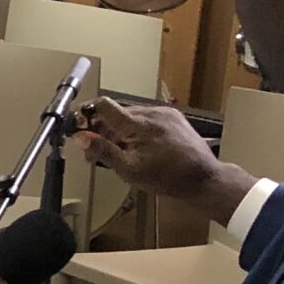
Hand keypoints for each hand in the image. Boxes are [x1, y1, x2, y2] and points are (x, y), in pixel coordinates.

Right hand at [73, 97, 249, 221]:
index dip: (88, 114)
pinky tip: (141, 146)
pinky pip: (148, 117)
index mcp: (138, 125)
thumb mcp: (129, 170)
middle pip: (117, 113)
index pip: (104, 105)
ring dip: (122, 129)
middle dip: (105, 129)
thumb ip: (103, 151)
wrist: (203, 178)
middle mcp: (152, 113)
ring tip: (124, 151)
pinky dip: (139, 129)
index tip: (81, 126)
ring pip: (132, 115)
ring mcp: (165, 113)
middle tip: (101, 150)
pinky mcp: (174, 116)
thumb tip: (80, 138)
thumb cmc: (167, 178)